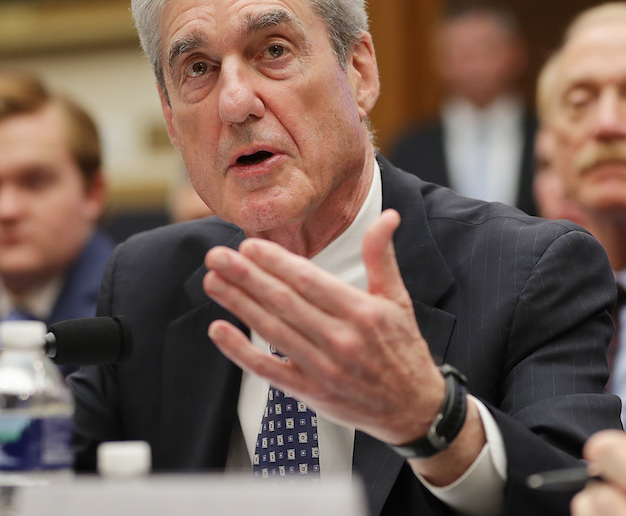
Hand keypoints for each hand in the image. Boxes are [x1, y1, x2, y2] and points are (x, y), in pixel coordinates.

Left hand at [202, 209, 444, 445]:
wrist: (413, 408)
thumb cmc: (403, 349)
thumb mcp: (398, 299)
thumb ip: (382, 257)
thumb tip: (388, 216)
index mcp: (362, 313)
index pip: (309, 281)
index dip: (276, 263)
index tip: (248, 246)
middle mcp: (341, 340)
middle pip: (284, 303)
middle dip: (246, 277)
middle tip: (216, 257)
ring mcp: (323, 369)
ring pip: (272, 331)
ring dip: (238, 305)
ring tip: (212, 281)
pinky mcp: (310, 392)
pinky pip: (268, 370)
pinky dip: (241, 351)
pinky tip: (219, 330)